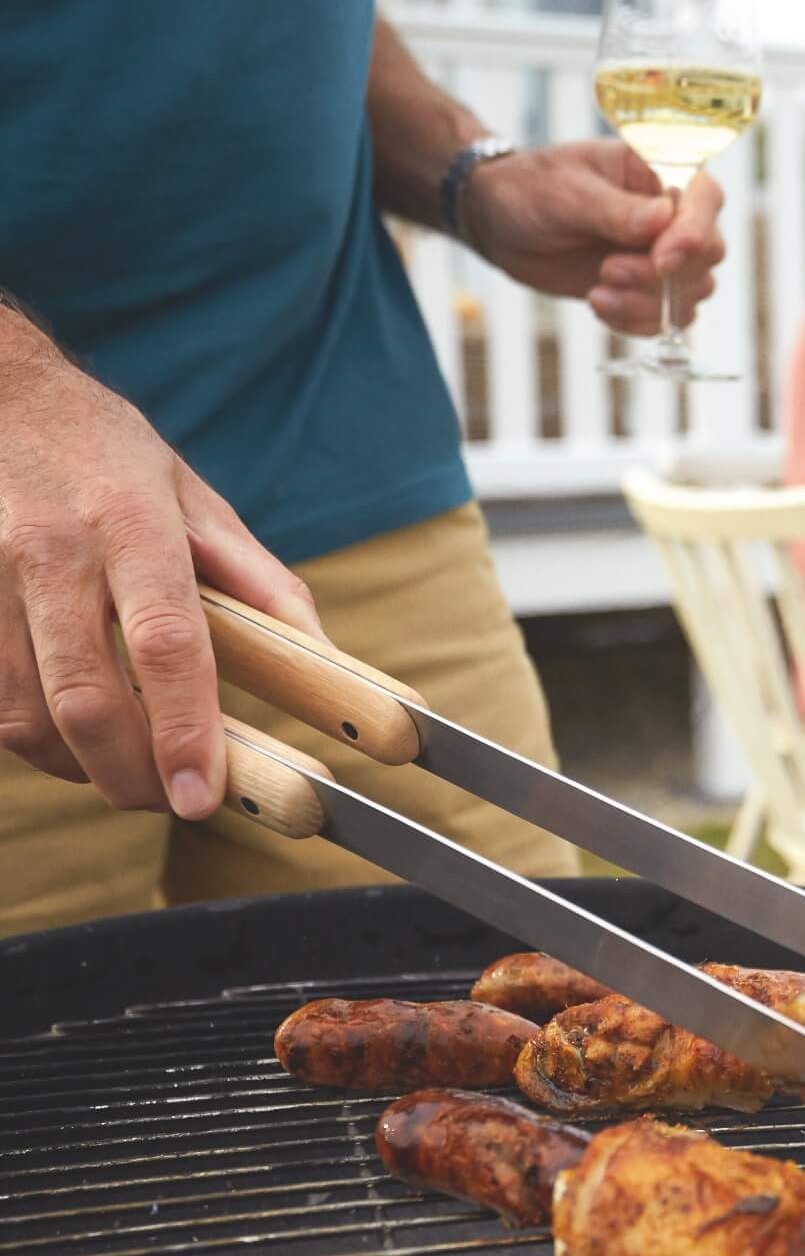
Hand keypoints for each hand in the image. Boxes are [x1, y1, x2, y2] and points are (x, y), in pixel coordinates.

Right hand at [0, 317, 323, 816]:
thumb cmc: (106, 452)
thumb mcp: (196, 499)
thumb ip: (259, 584)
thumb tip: (325, 658)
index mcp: (133, 525)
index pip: (165, 643)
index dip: (184, 729)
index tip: (203, 794)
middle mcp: (55, 554)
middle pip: (87, 699)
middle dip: (132, 776)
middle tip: (173, 803)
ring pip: (28, 715)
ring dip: (84, 769)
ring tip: (132, 777)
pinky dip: (36, 741)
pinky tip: (73, 742)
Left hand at [462, 141, 725, 337]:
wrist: (502, 224)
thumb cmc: (532, 189)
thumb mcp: (566, 191)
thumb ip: (615, 210)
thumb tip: (662, 219)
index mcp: (660, 170)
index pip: (705, 199)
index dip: (694, 233)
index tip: (661, 259)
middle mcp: (672, 213)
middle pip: (708, 254)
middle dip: (662, 276)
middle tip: (607, 271)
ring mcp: (663, 254)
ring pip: (690, 293)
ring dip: (645, 303)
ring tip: (597, 291)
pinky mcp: (646, 289)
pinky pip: (665, 319)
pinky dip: (634, 321)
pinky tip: (599, 303)